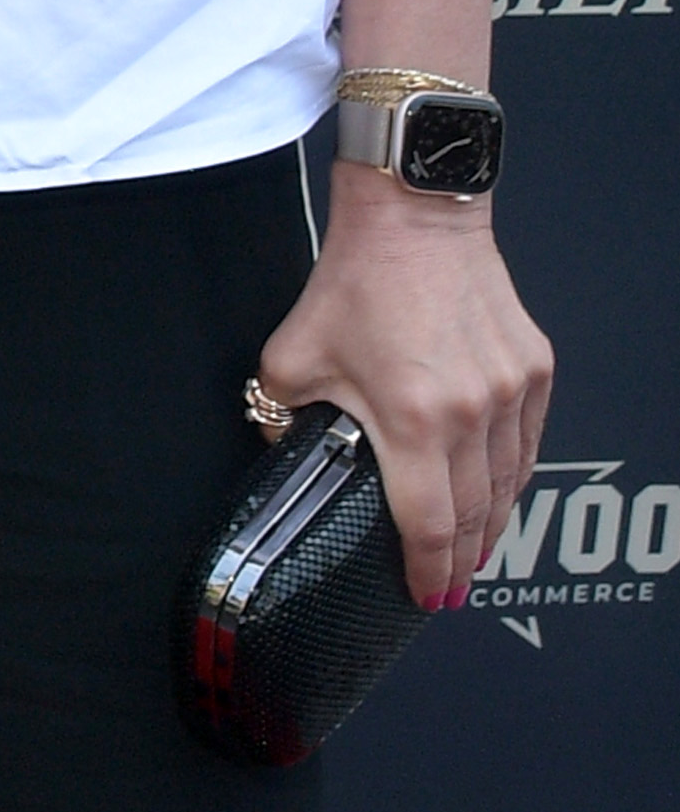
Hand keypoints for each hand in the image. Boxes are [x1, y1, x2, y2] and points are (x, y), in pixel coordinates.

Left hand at [254, 165, 552, 607]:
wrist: (413, 216)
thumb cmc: (355, 279)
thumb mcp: (294, 353)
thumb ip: (279, 413)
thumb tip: (282, 449)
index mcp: (412, 419)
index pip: (428, 525)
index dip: (427, 571)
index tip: (423, 595)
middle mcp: (470, 412)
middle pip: (476, 515)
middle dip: (462, 561)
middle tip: (450, 588)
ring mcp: (509, 391)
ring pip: (510, 484)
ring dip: (493, 525)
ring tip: (474, 552)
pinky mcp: (532, 368)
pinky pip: (527, 442)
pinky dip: (513, 476)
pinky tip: (499, 492)